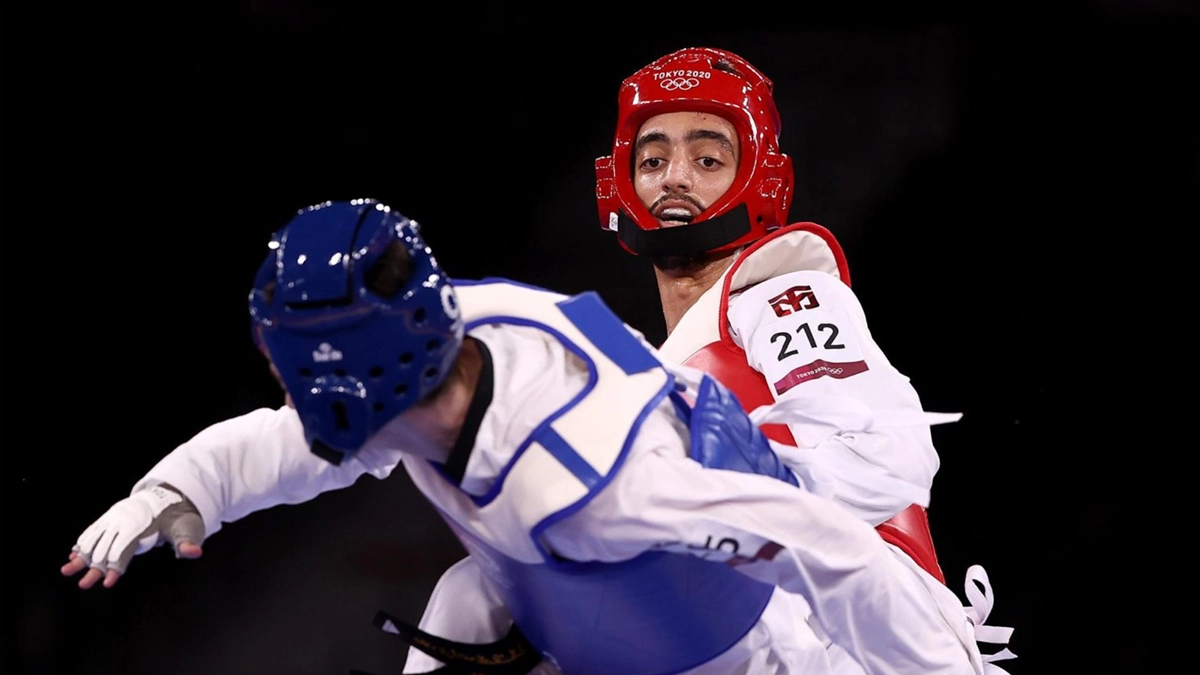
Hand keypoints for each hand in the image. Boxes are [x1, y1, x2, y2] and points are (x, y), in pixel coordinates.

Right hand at [61, 483, 205, 588]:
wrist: (168, 496)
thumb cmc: (178, 517)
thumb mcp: (188, 527)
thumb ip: (188, 541)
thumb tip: (194, 553)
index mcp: (143, 527)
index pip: (126, 550)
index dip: (118, 567)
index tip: (109, 582)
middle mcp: (125, 523)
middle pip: (108, 548)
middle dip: (95, 568)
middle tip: (84, 584)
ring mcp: (117, 520)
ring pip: (96, 540)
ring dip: (82, 556)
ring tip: (66, 569)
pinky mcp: (112, 519)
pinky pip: (95, 532)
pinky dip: (84, 543)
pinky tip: (73, 555)